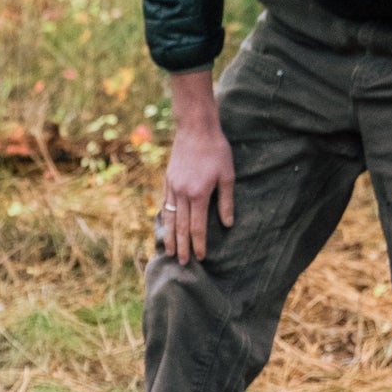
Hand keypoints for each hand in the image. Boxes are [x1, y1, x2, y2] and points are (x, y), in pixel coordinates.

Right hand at [162, 69, 233, 263]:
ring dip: (170, 238)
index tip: (201, 257)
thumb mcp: (227, 175)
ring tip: (171, 252)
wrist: (195, 128)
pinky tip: (165, 228)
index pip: (197, 227)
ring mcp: (172, 188)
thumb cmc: (216, 150)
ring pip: (169, 219)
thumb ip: (226, 201)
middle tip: (183, 263)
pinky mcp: (167, 181)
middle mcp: (182, 194)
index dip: (199, 244)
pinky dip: (165, 220)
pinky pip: (164, 205)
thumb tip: (227, 224)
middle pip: (180, 227)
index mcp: (198, 194)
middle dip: (183, 247)